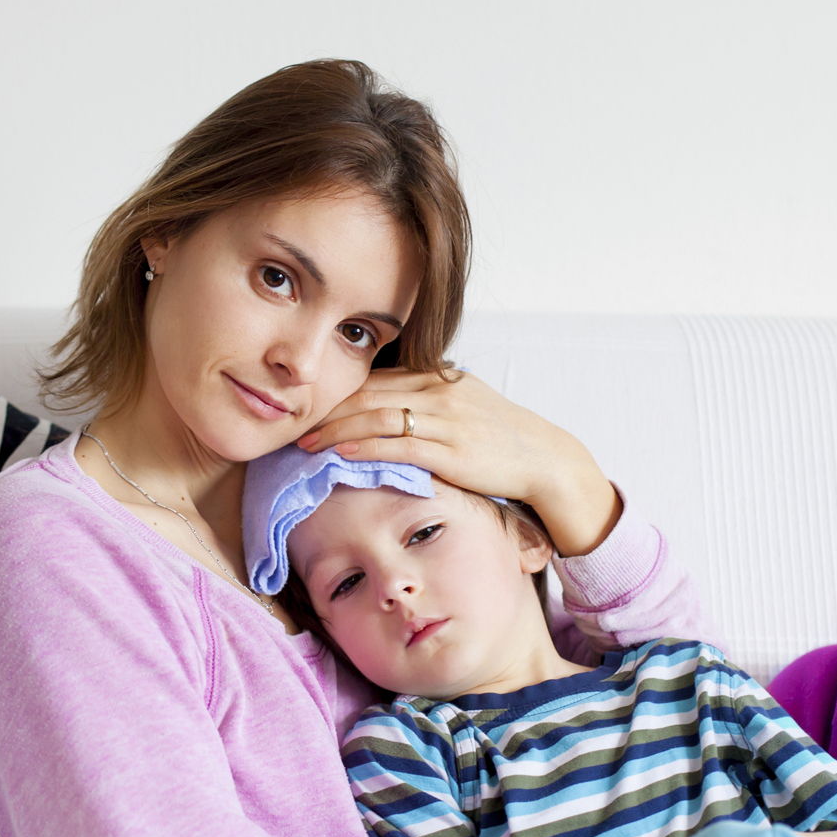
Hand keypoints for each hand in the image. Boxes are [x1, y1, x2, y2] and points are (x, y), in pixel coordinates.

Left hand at [295, 368, 620, 556]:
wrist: (544, 458)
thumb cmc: (501, 436)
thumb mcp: (465, 403)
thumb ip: (428, 397)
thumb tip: (390, 401)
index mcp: (438, 377)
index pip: (376, 377)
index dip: (337, 390)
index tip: (307, 403)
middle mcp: (438, 392)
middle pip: (368, 393)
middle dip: (327, 408)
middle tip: (293, 421)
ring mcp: (446, 421)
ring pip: (378, 416)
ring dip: (336, 429)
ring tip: (306, 442)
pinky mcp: (452, 452)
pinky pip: (399, 445)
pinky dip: (366, 447)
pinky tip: (341, 453)